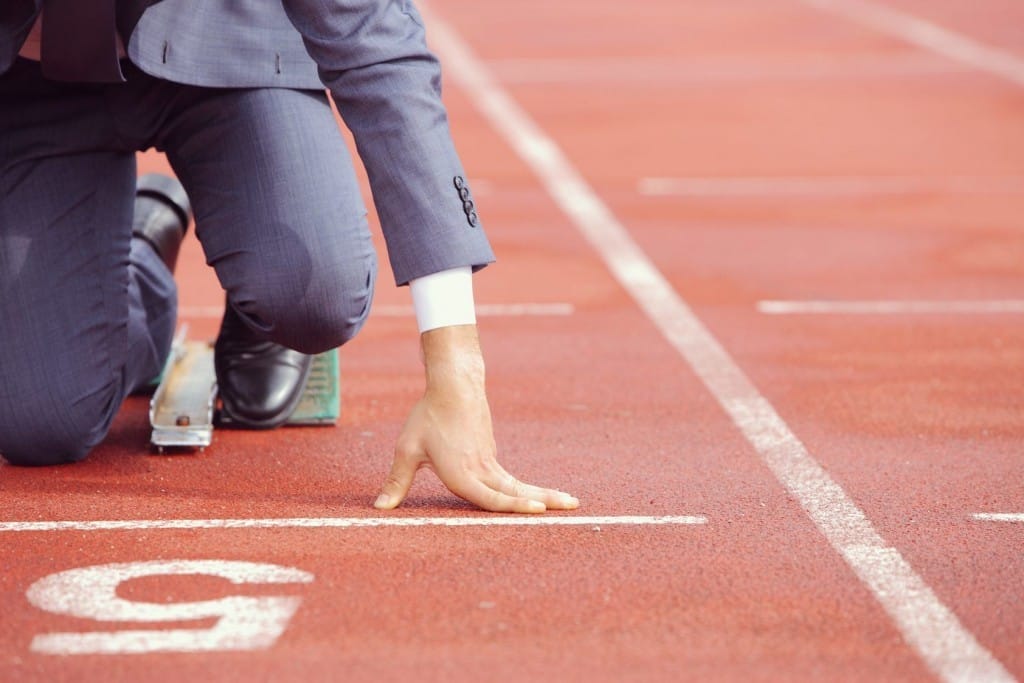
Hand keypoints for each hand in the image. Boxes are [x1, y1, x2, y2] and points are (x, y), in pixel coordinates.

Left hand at [373, 325, 578, 512]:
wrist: (453, 386)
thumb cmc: (428, 418)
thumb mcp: (407, 450)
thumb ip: (396, 481)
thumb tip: (378, 508)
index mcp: (461, 473)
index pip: (492, 498)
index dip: (514, 507)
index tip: (539, 509)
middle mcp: (480, 471)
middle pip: (516, 492)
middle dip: (545, 501)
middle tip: (574, 506)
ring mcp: (489, 463)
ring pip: (519, 485)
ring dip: (545, 495)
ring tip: (571, 502)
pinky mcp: (491, 456)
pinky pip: (512, 480)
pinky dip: (528, 491)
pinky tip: (540, 498)